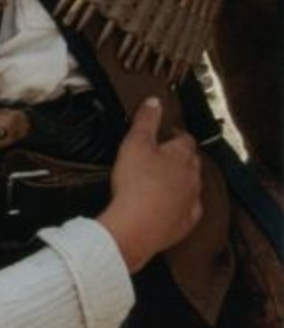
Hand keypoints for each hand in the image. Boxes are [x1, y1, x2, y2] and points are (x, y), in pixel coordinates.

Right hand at [97, 98, 202, 272]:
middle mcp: (192, 177)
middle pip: (190, 162)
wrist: (137, 226)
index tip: (163, 134)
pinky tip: (169, 206)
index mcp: (181, 155)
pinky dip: (180, 205)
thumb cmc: (136, 182)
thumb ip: (146, 120)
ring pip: (191, 186)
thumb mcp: (135, 143)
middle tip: (160, 156)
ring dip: (180, 181)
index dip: (174, 134)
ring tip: (162, 181)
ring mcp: (191, 200)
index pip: (184, 138)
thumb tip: (154, 101)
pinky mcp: (185, 222)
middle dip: (178, 157)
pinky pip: (187, 210)